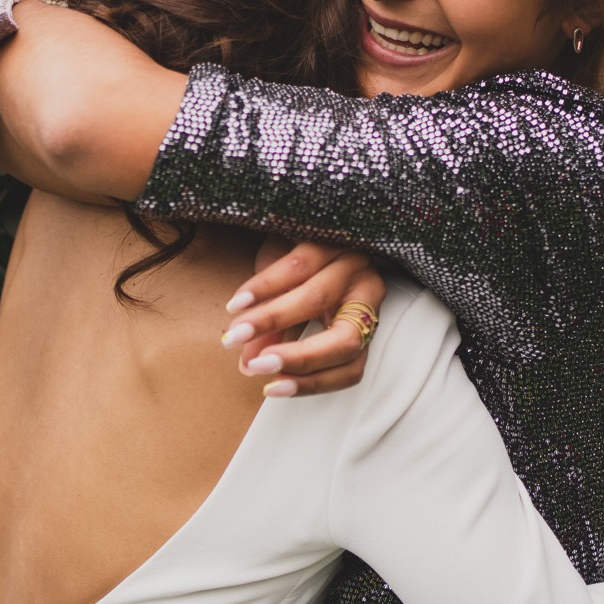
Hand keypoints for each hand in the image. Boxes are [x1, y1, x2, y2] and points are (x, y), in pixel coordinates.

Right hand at [221, 240, 385, 396]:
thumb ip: (277, 337)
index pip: (352, 367)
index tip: (270, 389)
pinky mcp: (332, 235)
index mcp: (363, 320)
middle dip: (297, 358)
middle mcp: (368, 293)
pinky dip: (263, 287)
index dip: (313, 384)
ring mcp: (353, 262)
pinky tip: (238, 302)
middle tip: (255, 365)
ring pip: (316, 300)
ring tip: (235, 334)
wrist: (307, 214)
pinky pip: (297, 266)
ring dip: (270, 321)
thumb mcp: (292, 306)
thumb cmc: (303, 267)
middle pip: (345, 341)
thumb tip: (248, 365)